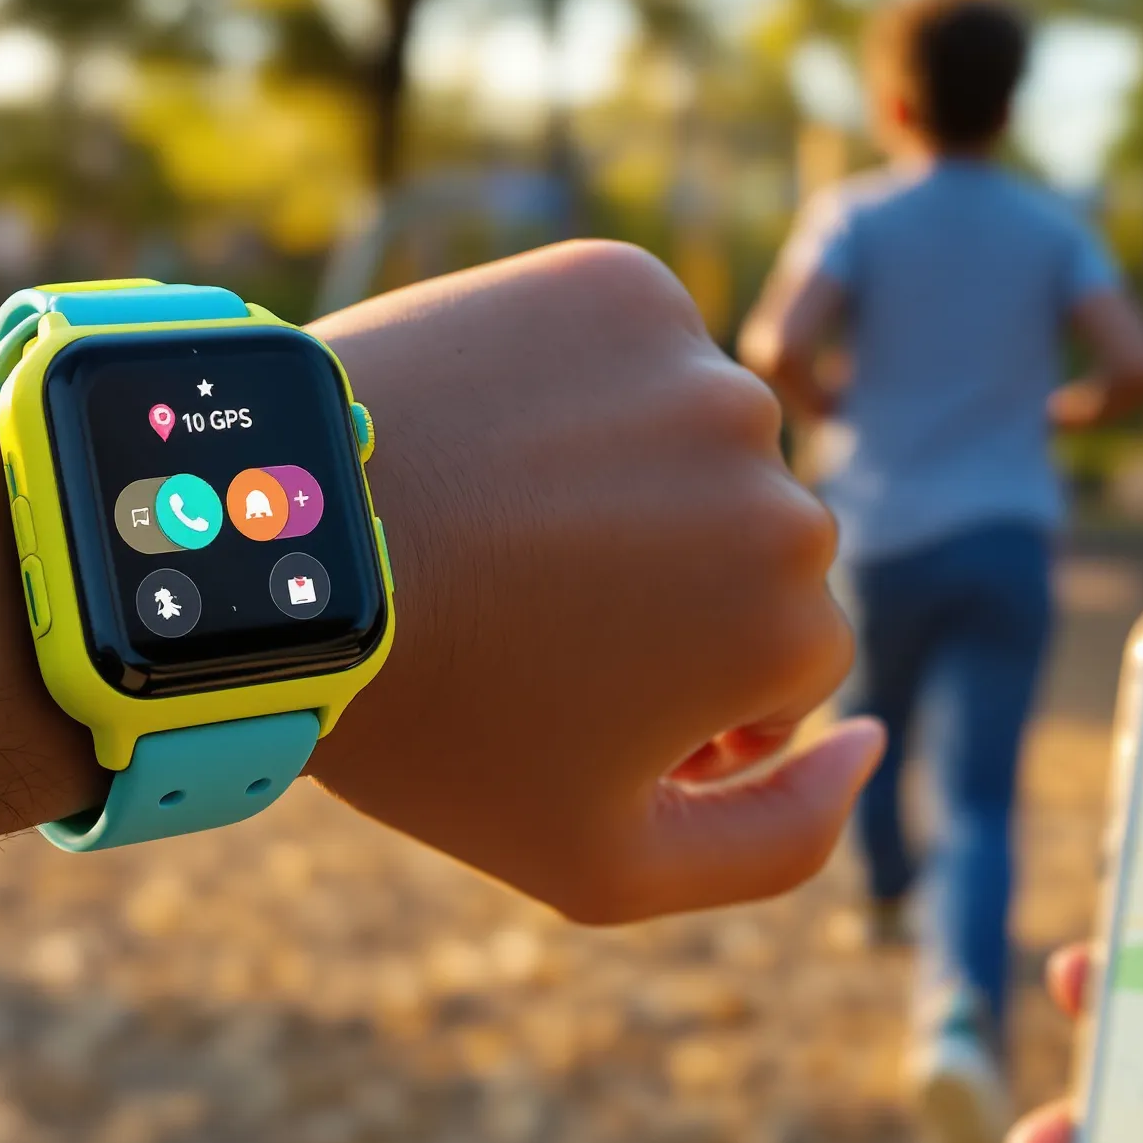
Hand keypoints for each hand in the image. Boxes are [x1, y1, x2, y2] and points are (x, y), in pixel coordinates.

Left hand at [308, 241, 879, 923]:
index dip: (692, 699)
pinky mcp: (620, 280)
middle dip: (675, 589)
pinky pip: (640, 343)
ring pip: (703, 440)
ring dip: (635, 480)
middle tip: (529, 611)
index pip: (793, 664)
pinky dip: (586, 382)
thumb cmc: (432, 725)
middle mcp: (776, 478)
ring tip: (505, 519)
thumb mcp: (604, 863)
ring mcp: (698, 368)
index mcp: (793, 620)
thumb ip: (782, 839)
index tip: (579, 699)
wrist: (267, 548)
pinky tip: (495, 432)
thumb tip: (876, 738)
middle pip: (759, 547)